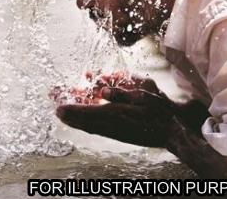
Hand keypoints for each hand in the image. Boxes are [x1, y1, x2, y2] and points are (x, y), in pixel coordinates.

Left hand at [53, 73, 178, 147]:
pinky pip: (96, 129)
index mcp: (116, 115)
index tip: (57, 105)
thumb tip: (102, 90)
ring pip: (89, 126)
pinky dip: (85, 124)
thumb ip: (121, 93)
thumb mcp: (144, 95)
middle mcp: (112, 126)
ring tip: (63, 113)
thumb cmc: (160, 111)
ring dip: (74, 119)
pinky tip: (81, 121)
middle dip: (68, 112)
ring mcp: (115, 132)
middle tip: (54, 106)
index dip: (71, 108)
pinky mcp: (119, 135)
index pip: (88, 112)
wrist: (172, 132)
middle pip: (84, 120)